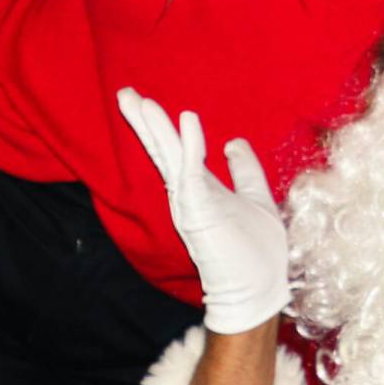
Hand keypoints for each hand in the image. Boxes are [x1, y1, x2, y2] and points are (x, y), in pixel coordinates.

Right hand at [117, 88, 288, 332]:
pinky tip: (186, 119)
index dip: (166, 128)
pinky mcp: (199, 211)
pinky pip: (191, 173)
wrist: (258, 291)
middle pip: (164, 151)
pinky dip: (189, 146)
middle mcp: (190, 195)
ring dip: (154, 127)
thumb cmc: (256, 253)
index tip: (147, 102)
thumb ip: (245, 171)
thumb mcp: (255, 199)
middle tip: (126, 93)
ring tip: (136, 100)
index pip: (177, 152)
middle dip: (146, 122)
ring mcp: (192, 203)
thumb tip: (234, 143)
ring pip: (168, 158)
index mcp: (200, 190)